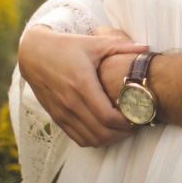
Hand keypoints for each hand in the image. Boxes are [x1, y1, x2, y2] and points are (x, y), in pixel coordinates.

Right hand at [17, 25, 148, 146]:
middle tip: (136, 124)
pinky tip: (106, 130)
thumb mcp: (93, 43)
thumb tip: (147, 47)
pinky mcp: (57, 118)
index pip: (107, 116)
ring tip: (123, 129)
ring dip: (110, 139)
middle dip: (123, 133)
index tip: (138, 115)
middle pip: (102, 132)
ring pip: (90, 139)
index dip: (126, 122)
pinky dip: (95, 140)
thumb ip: (120, 45)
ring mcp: (62, 113)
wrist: (34, 55)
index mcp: (82, 84)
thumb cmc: (66, 47)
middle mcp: (70, 102)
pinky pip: (78, 139)